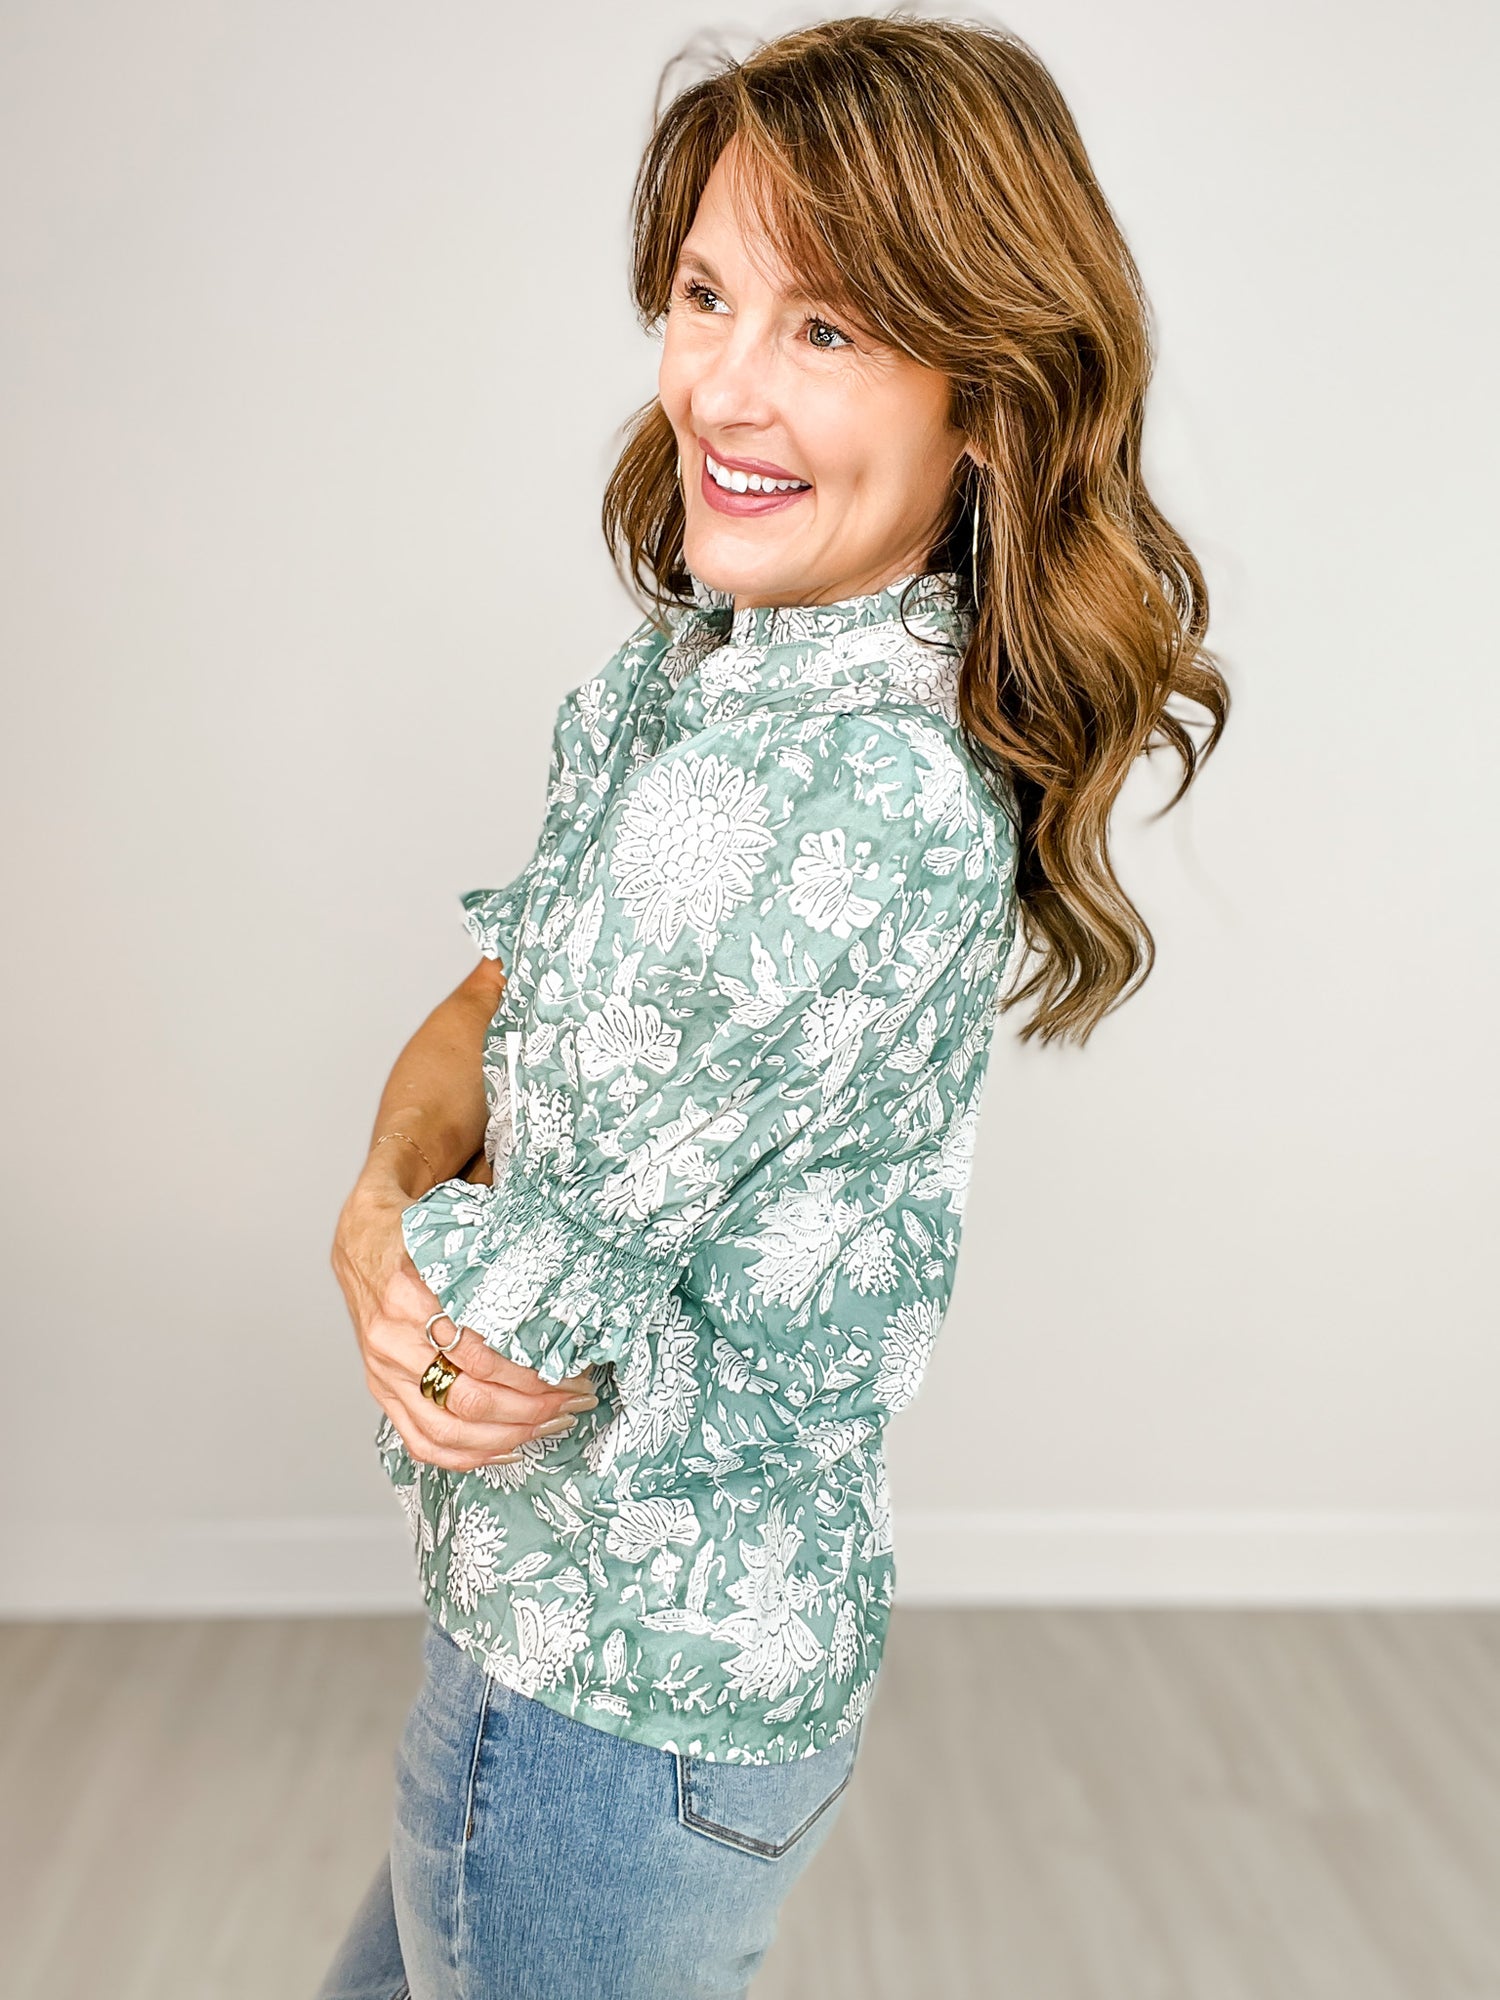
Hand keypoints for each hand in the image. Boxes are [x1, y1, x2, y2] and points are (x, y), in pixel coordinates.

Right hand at [331, 1167, 596, 1471]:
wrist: (361, 1239)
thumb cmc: (416, 1234)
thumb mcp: (454, 1232)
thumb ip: (496, 1261)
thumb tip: (562, 1291)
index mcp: (411, 1290)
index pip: (479, 1350)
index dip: (529, 1370)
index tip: (571, 1369)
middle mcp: (392, 1336)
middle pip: (467, 1395)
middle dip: (530, 1407)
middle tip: (572, 1399)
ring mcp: (382, 1369)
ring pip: (447, 1427)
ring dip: (508, 1435)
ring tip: (551, 1424)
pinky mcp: (380, 1390)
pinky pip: (421, 1441)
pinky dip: (468, 1456)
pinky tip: (507, 1448)